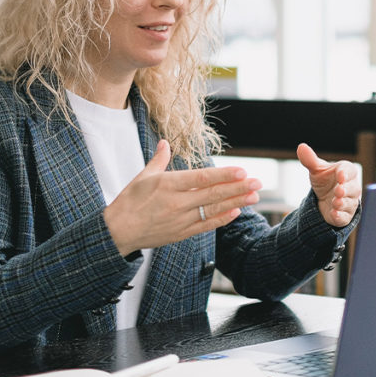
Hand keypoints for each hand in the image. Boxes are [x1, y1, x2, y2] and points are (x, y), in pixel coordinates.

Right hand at [103, 140, 262, 255]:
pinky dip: (222, 219)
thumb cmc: (128, 202)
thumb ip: (158, 160)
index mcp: (167, 185)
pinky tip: (236, 212)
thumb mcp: (142, 177)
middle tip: (258, 182)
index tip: (242, 170)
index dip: (223, 175)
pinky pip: (205, 225)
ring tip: (254, 196)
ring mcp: (180, 219)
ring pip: (213, 210)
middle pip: (212, 194)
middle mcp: (176, 203)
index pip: (201, 178)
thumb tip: (165, 143)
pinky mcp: (181, 233)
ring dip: (236, 202)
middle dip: (238, 187)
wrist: (117, 232)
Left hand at [296, 143, 360, 226]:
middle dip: (346, 189)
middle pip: (353, 188)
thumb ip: (310, 160)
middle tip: (338, 190)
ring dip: (343, 203)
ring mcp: (349, 202)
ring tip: (335, 202)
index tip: (340, 175)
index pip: (349, 171)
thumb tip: (301, 147)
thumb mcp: (317, 170)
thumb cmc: (325, 181)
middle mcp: (351, 187)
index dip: (346, 173)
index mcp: (346, 172)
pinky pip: (345, 217)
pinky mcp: (345, 216)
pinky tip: (334, 214)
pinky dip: (340, 216)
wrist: (324, 200)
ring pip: (350, 203)